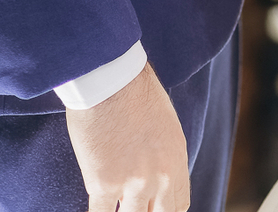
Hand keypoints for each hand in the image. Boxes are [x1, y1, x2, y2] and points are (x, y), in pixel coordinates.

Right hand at [65, 62, 189, 211]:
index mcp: (177, 159)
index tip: (152, 210)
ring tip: (114, 204)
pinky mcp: (104, 184)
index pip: (179, 206)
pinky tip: (98, 209)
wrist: (113, 78)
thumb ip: (165, 156)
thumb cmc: (135, 92)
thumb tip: (157, 176)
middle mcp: (160, 176)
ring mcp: (133, 183)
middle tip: (133, 207)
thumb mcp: (166, 124)